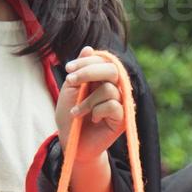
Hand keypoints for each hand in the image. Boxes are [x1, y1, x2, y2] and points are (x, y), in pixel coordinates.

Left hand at [56, 47, 125, 161]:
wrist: (71, 143)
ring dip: (88, 100)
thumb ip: (80, 71)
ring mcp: (121, 102)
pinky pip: (113, 106)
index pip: (103, 60)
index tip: (68, 68)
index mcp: (103, 78)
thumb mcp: (70, 90)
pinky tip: (92, 119)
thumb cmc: (70, 116)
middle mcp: (115, 87)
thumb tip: (89, 48)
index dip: (86, 61)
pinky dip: (97, 111)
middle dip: (89, 72)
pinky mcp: (123, 118)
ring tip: (77, 112)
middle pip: (112, 69)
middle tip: (71, 81)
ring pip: (110, 89)